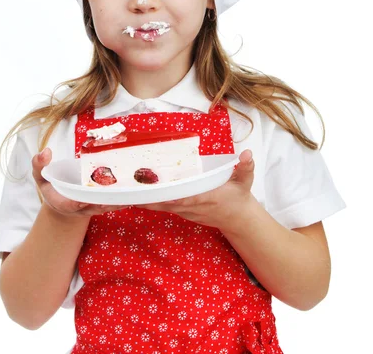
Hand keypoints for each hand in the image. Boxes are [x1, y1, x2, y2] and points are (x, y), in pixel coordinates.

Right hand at [32, 147, 128, 216]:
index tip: (83, 199)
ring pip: (105, 207)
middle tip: (113, 199)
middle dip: (103, 204)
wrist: (62, 199)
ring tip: (129, 197)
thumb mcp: (41, 175)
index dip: (77, 203)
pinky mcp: (101, 204)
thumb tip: (46, 152)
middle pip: (92, 208)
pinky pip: (112, 203)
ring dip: (117, 203)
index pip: (70, 205)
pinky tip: (134, 194)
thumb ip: (39, 165)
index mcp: (62, 202)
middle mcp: (79, 207)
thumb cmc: (51, 185)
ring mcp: (91, 207)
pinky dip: (122, 200)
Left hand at [138, 149, 254, 230]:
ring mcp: (184, 210)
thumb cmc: (239, 197)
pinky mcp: (180, 211)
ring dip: (145, 199)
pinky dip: (148, 201)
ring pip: (161, 206)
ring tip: (125, 191)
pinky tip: (134, 194)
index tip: (162, 193)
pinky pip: (161, 206)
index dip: (175, 196)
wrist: (237, 219)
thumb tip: (247, 154)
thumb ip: (246, 167)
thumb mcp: (246, 181)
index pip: (189, 198)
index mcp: (207, 197)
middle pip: (167, 203)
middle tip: (131, 189)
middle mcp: (192, 206)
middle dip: (150, 197)